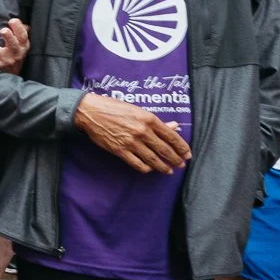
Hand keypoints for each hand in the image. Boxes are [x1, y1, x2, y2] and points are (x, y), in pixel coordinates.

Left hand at [0, 19, 30, 73]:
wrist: (11, 77)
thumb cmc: (16, 55)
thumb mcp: (22, 45)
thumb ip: (20, 32)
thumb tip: (18, 21)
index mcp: (23, 46)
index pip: (23, 36)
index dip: (18, 28)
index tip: (12, 20)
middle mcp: (14, 54)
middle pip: (12, 44)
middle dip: (8, 37)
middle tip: (3, 30)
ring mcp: (3, 60)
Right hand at [73, 93, 190, 173]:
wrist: (92, 112)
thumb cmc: (115, 108)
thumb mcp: (138, 111)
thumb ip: (156, 122)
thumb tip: (174, 126)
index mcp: (149, 119)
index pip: (171, 136)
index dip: (182, 147)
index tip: (187, 154)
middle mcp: (142, 131)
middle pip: (165, 150)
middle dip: (175, 159)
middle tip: (181, 165)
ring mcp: (131, 142)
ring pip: (153, 159)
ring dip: (163, 167)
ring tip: (169, 171)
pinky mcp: (120, 151)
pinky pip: (137, 164)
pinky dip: (146, 168)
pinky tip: (150, 169)